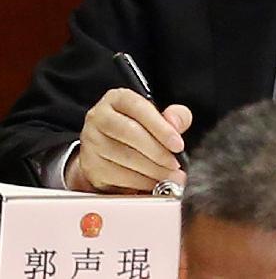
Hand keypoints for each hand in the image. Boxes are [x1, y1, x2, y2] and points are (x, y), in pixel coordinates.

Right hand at [65, 88, 191, 192]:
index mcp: (117, 98)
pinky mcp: (91, 166)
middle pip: (130, 133)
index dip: (161, 127)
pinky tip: (153, 182)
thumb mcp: (157, 115)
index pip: (139, 108)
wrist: (108, 147)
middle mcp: (99, 117)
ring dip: (152, 171)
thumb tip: (176, 123)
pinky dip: (140, 183)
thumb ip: (174, 116)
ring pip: (124, 157)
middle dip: (158, 152)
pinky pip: (117, 177)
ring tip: (170, 176)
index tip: (178, 144)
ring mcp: (92, 142)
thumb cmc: (137, 128)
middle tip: (175, 164)